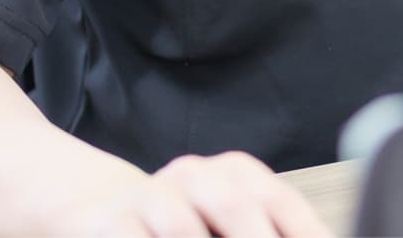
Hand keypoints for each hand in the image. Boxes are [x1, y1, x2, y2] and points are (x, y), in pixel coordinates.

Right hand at [78, 150, 333, 237]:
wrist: (98, 210)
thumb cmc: (176, 227)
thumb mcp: (225, 225)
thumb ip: (265, 228)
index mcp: (234, 173)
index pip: (280, 202)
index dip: (304, 229)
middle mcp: (195, 175)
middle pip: (236, 207)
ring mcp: (151, 195)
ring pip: (184, 228)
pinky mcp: (111, 221)